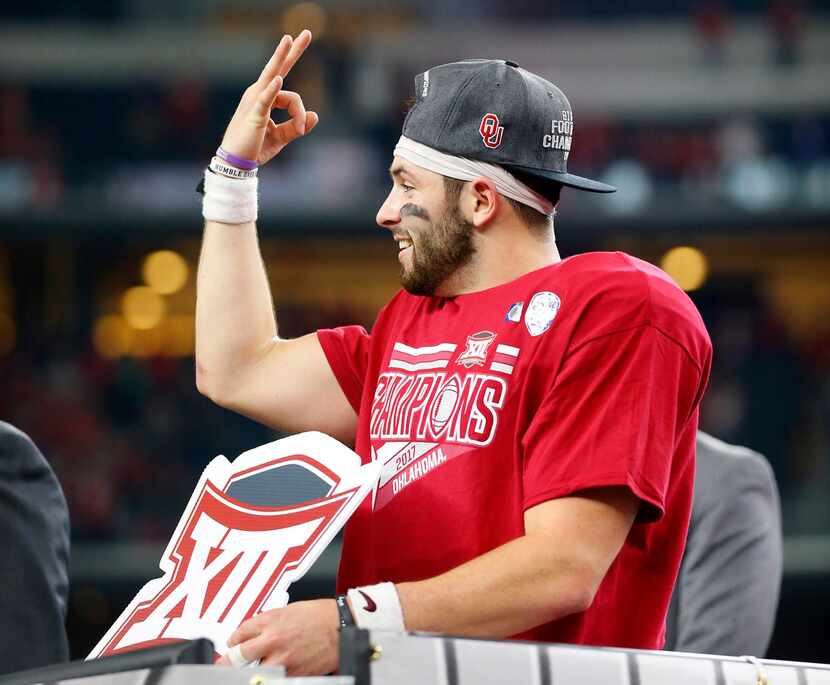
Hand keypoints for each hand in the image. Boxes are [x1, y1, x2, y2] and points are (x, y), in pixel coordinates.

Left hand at [217, 599, 339, 675]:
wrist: (341, 627)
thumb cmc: (320, 616)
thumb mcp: (288, 610)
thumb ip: (269, 622)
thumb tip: (255, 633)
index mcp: (270, 620)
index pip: (240, 634)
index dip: (233, 640)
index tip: (232, 645)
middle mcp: (273, 640)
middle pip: (238, 656)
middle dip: (229, 661)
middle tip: (225, 665)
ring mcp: (281, 660)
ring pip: (253, 672)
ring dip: (250, 671)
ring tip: (250, 670)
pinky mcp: (292, 673)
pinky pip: (274, 677)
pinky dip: (271, 675)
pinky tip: (272, 671)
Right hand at [220, 30, 319, 165]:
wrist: (237, 163)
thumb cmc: (255, 148)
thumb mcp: (281, 137)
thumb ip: (297, 125)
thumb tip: (315, 115)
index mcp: (265, 99)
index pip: (291, 96)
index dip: (300, 113)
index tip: (302, 130)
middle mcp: (258, 94)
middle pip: (277, 68)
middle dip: (292, 50)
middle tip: (306, 33)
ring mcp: (255, 102)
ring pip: (272, 76)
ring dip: (281, 58)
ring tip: (290, 39)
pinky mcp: (254, 114)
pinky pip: (264, 98)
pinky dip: (271, 90)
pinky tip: (278, 80)